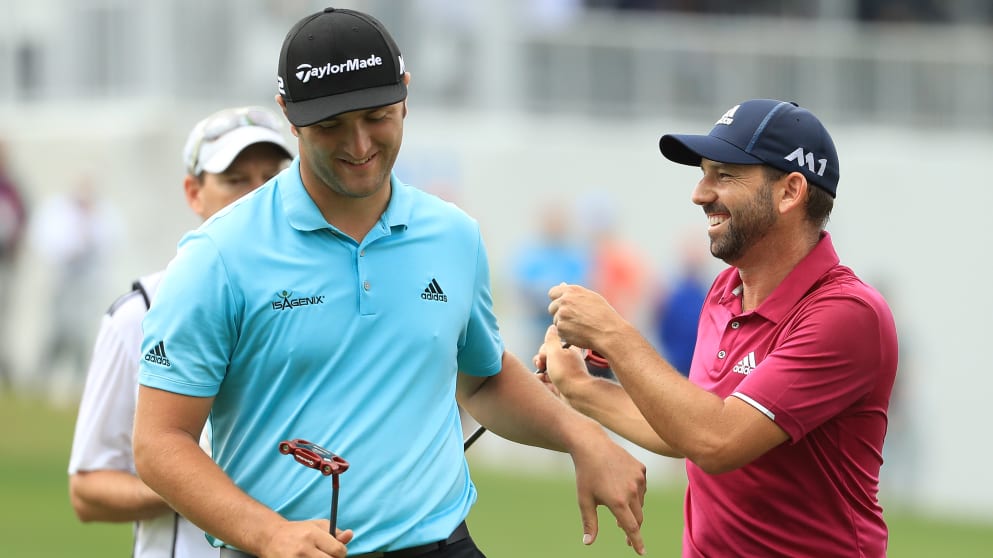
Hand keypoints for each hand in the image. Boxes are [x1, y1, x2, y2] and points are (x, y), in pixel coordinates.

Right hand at [258, 520, 352, 557]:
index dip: (342, 553)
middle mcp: (304, 549)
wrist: (271, 537)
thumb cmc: (298, 531)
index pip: (338, 550)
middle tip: (329, 556)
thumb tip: (350, 535)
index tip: (338, 552)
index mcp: (312, 535)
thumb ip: (335, 531)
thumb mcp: (317, 525)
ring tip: (318, 557)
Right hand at [536, 325, 592, 400]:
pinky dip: (542, 383)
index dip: (544, 349)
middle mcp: (566, 362)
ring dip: (539, 373)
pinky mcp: (560, 387)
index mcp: (568, 351)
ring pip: (545, 371)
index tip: (545, 355)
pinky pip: (546, 383)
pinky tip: (541, 384)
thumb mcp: (555, 351)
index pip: (551, 345)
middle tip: (541, 365)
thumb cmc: (566, 372)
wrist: (576, 395)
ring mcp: (563, 375)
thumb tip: (553, 327)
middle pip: (547, 358)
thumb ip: (551, 339)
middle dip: (540, 361)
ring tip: (540, 377)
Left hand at [548, 283, 623, 350]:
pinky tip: (578, 334)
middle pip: (552, 308)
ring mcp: (561, 315)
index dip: (557, 300)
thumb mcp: (591, 297)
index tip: (561, 306)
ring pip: (556, 321)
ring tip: (579, 327)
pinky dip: (566, 334)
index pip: (553, 293)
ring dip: (563, 325)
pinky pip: (559, 332)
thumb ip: (575, 293)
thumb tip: (562, 285)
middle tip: (572, 320)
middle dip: (559, 313)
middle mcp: (564, 301)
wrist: (609, 332)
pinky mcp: (561, 328)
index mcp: (571, 291)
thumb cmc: (604, 315)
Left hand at [569, 431, 646, 554]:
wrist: (592, 445)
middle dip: (632, 526)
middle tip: (623, 532)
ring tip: (617, 504)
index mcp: (618, 501)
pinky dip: (635, 492)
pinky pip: (642, 487)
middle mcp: (632, 490)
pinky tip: (623, 487)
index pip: (631, 528)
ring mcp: (639, 478)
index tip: (641, 552)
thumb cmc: (585, 475)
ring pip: (640, 502)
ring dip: (632, 508)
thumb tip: (588, 543)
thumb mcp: (584, 500)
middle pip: (638, 517)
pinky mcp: (641, 469)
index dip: (637, 541)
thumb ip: (589, 523)